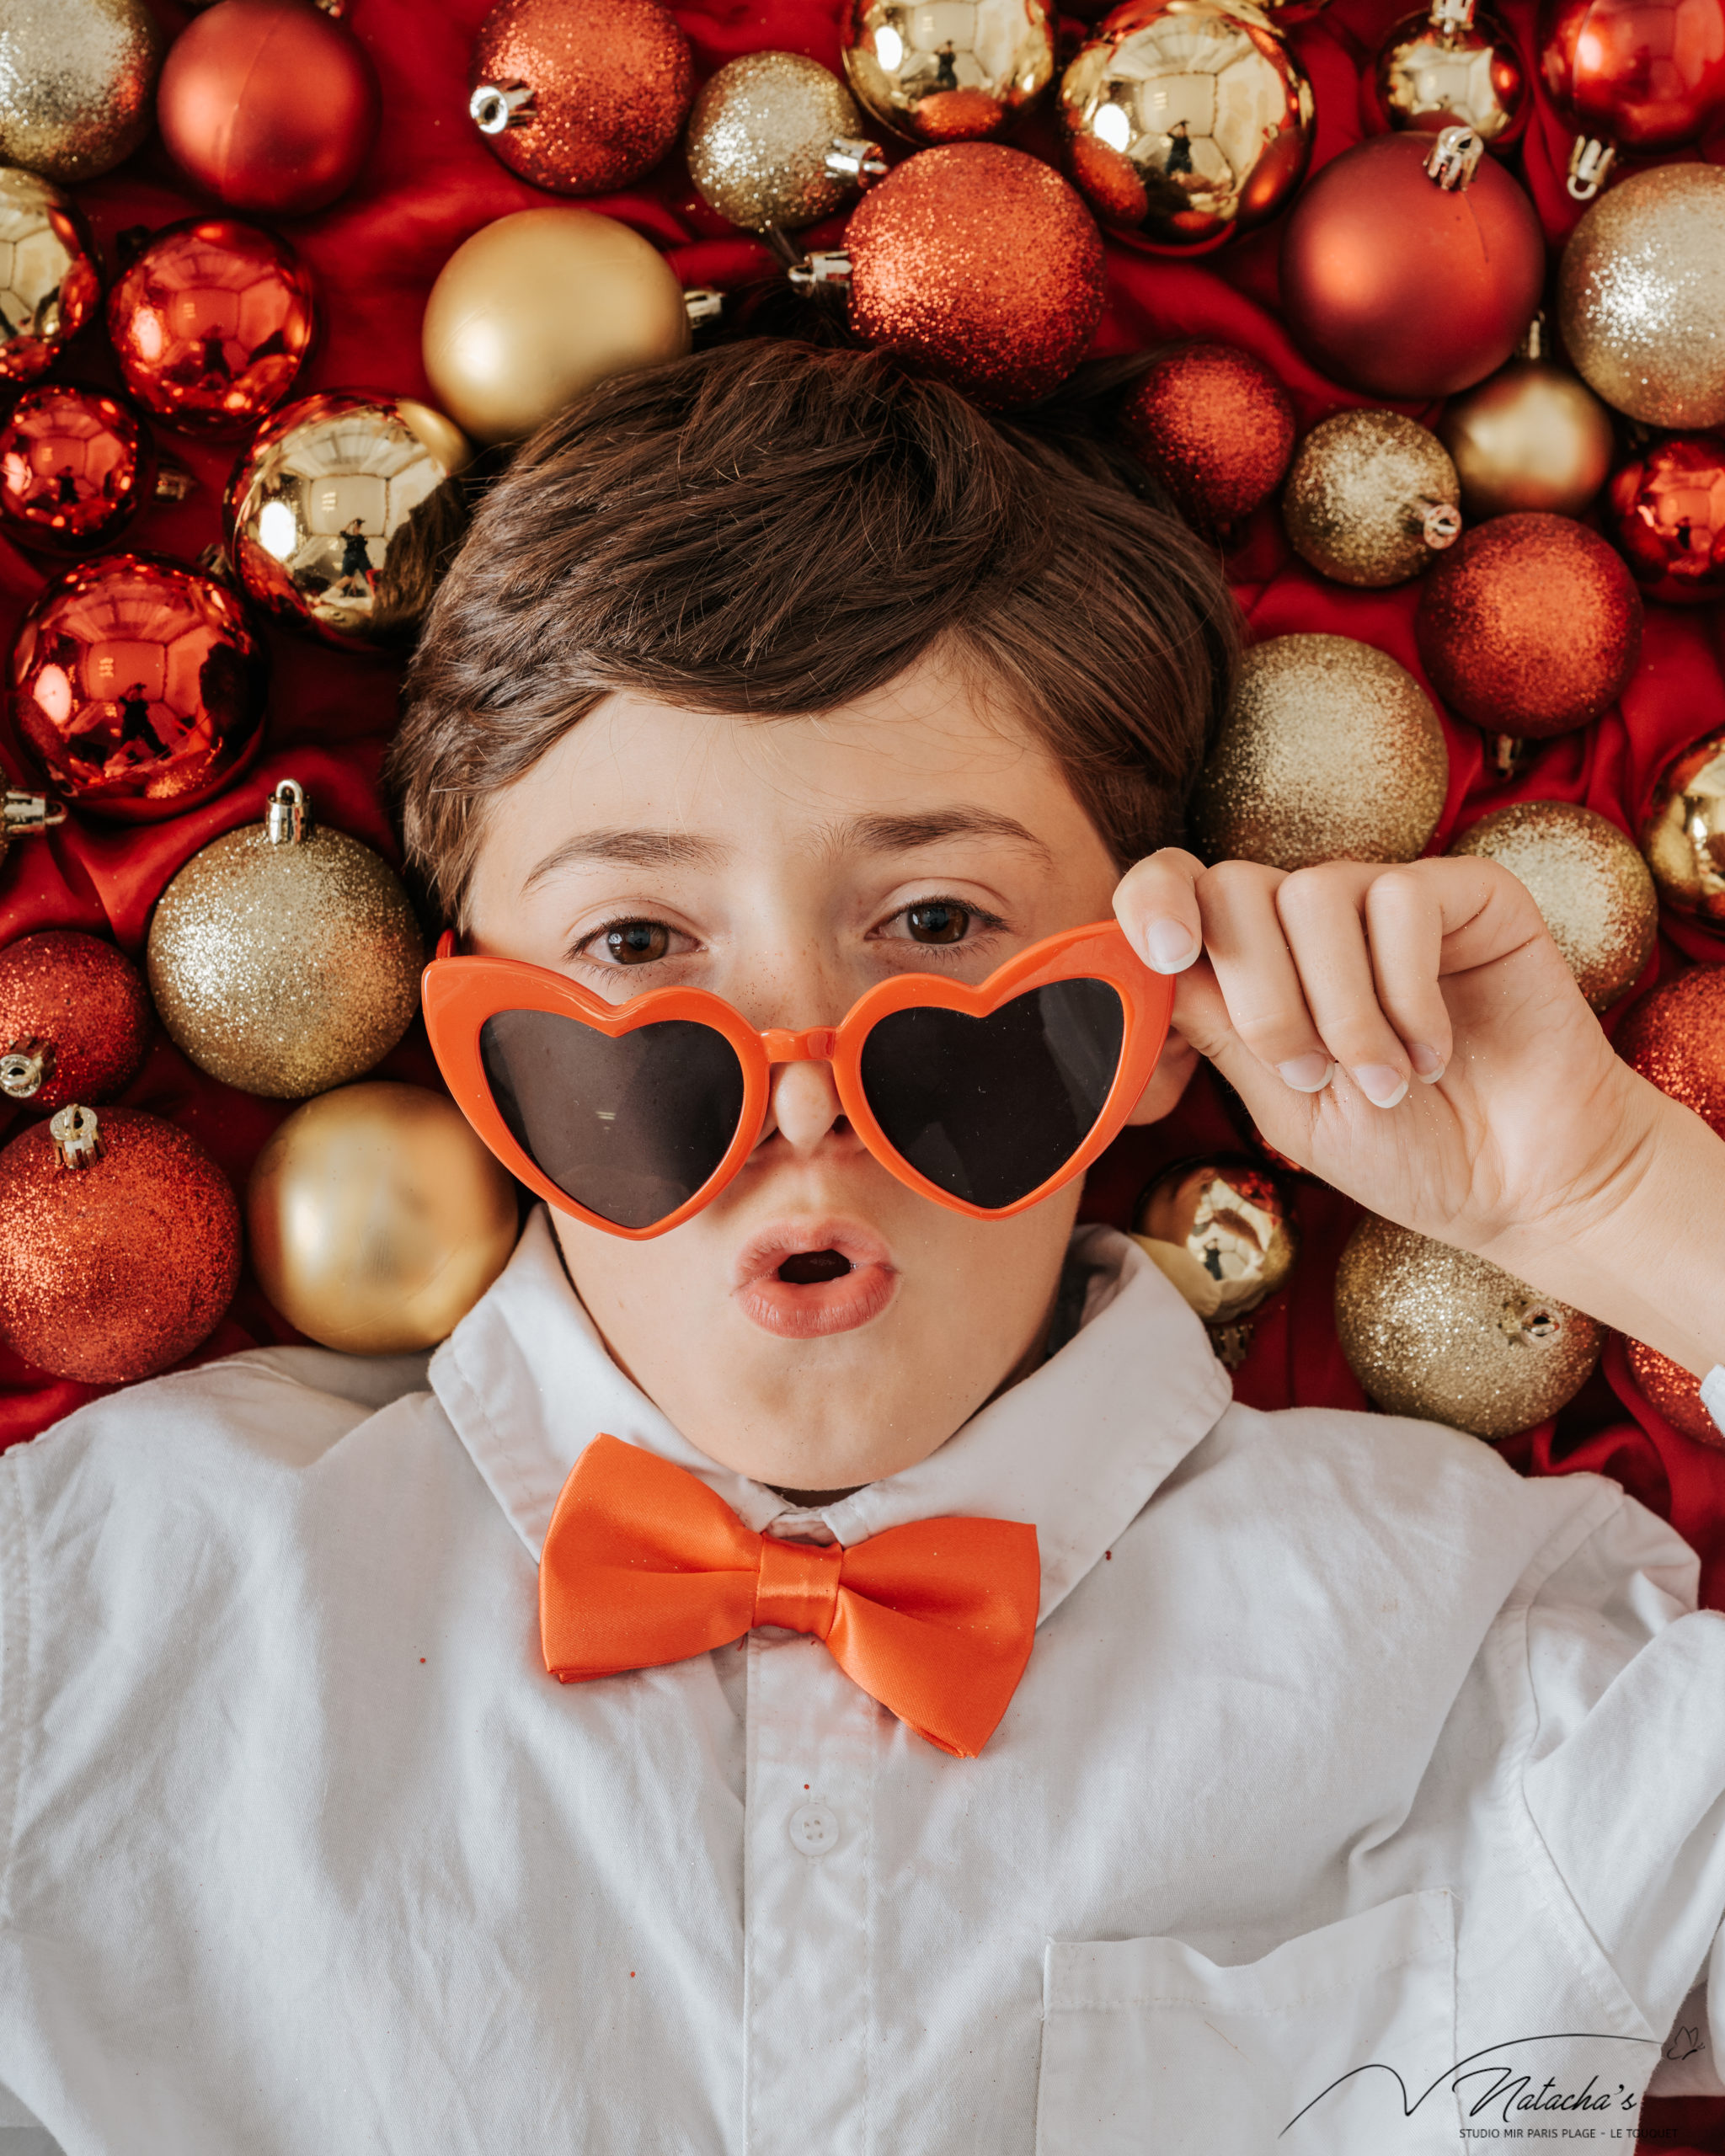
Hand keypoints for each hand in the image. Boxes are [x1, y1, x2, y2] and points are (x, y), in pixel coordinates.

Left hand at [1114, 850, 1724, 1376]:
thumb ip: (1217, 1029)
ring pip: (1315, 892)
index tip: (1162, 957)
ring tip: (1383, 1080)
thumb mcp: (1284, 1105)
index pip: (1178, 889)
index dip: (1151, 903)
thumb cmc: (1403, 1152)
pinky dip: (1406, 989)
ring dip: (1340, 1007)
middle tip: (1310, 1074)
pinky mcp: (1466, 893)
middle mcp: (1313, 919)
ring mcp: (1387, 899)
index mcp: (1256, 963)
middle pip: (1236, 889)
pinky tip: (1432, 1051)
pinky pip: (1402, 899)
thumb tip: (1142, 972)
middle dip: (1260, 995)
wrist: (1521, 1183)